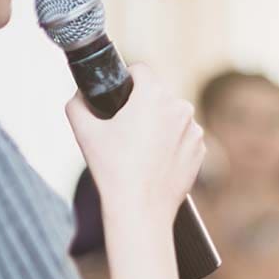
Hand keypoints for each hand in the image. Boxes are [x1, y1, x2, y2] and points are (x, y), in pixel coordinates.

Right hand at [66, 63, 204, 228]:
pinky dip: (171, 142)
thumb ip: (77, 102)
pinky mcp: (201, 150)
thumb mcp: (83, 129)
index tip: (118, 94)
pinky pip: (183, 136)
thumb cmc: (112, 168)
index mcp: (155, 96)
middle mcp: (181, 109)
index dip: (126, 79)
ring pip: (172, 116)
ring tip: (140, 146)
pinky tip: (155, 159)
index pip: (141, 71)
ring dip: (158, 123)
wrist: (142, 207)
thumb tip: (81, 93)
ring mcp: (195, 131)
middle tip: (124, 127)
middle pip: (157, 94)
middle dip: (142, 104)